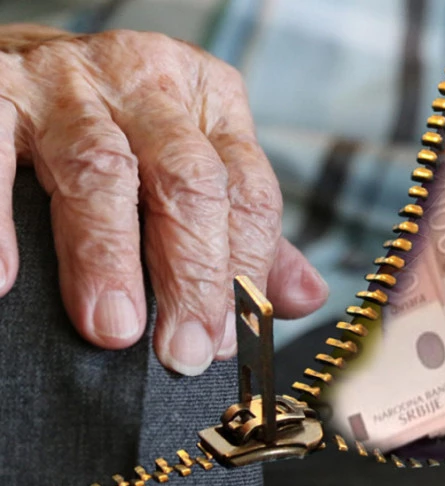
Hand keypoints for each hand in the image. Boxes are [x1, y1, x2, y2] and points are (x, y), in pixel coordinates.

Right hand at [0, 25, 328, 374]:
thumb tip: (305, 298)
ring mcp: (71, 83)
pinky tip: (6, 278)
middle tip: (183, 350)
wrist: (36, 66)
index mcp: (211, 102)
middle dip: (191, 275)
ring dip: (108, 258)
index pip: (247, 190)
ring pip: (102, 170)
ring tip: (113, 328)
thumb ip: (247, 231)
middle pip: (188, 181)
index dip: (244, 270)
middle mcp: (150, 83)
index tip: (228, 339)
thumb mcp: (196, 165)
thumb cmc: (126, 130)